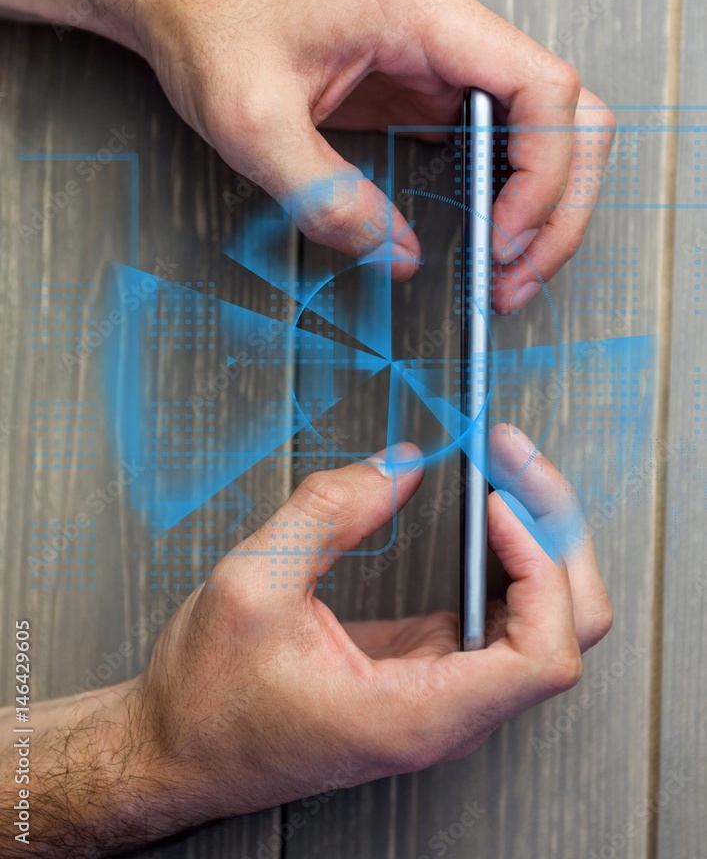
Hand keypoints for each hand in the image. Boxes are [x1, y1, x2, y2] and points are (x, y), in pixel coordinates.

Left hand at [125, 0, 614, 292]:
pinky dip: (499, 195)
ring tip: (505, 269)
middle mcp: (447, 34)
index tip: (504, 239)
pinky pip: (489, 143)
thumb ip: (326, 198)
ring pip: (539, 131)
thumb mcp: (253, 122)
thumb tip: (393, 255)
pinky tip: (478, 234)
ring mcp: (438, 63)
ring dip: (538, 204)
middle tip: (515, 274)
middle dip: (557, 204)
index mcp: (424, 16)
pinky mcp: (418, 91)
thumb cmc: (209, 15)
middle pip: (565, 115)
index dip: (544, 175)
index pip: (544, 90)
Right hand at [131, 428, 611, 825]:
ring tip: (502, 472)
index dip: (540, 567)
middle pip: (563, 629)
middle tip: (510, 463)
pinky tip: (482, 511)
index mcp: (416, 714)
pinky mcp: (428, 668)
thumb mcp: (251, 585)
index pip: (543, 655)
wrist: (180, 750)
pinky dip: (503, 554)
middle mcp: (446, 712)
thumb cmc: (209, 700)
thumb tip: (401, 465)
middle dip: (551, 532)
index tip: (495, 504)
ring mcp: (444, 691)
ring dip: (534, 537)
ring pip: (542, 619)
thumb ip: (329, 513)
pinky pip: (499, 613)